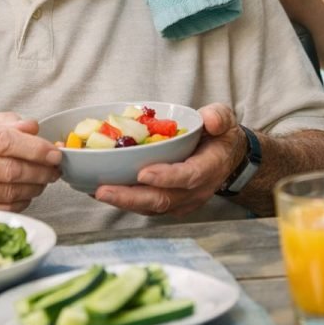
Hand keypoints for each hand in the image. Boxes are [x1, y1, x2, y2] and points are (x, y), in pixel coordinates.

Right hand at [0, 112, 62, 210]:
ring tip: (45, 179)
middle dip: (40, 171)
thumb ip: (7, 122)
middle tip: (56, 169)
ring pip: (6, 192)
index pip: (5, 142)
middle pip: (9, 170)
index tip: (55, 154)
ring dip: (34, 187)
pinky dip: (20, 202)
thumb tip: (34, 129)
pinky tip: (28, 193)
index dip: (35, 150)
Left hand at [93, 104, 246, 216]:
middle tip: (103, 190)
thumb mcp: (225, 119)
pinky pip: (145, 206)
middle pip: (162, 199)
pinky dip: (124, 200)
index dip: (166, 177)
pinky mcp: (169, 204)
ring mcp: (181, 201)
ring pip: (150, 207)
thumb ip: (219, 117)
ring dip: (122, 201)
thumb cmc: (220, 136)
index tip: (143, 173)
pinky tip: (102, 191)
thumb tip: (209, 120)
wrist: (227, 158)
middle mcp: (195, 190)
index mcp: (209, 168)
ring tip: (96, 191)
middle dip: (131, 197)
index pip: (188, 176)